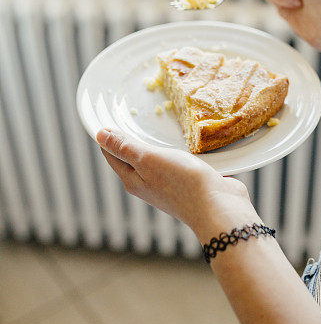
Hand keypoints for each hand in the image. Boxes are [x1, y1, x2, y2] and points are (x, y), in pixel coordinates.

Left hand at [96, 129, 259, 244]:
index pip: (112, 154)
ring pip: (155, 160)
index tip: (105, 116)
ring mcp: (169, 185)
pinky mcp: (189, 183)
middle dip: (129, 139)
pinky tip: (183, 143)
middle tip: (128, 116)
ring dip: (154, 145)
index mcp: (133, 179)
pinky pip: (176, 163)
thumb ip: (125, 147)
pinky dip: (175, 151)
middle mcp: (148, 184)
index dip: (107, 136)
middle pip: (132, 158)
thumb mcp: (148, 160)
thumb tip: (100, 135)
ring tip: (154, 125)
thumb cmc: (182, 183)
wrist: (218, 207)